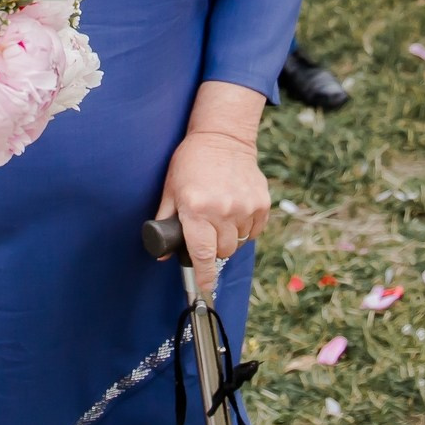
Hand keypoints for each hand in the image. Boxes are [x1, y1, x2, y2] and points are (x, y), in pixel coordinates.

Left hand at [157, 127, 269, 296]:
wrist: (223, 137)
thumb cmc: (191, 162)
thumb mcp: (171, 189)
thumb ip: (165, 221)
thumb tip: (163, 254)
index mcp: (197, 209)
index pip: (201, 253)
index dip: (203, 275)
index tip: (204, 287)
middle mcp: (223, 210)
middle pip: (222, 251)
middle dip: (212, 248)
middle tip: (206, 231)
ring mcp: (245, 207)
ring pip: (238, 242)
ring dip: (228, 237)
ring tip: (220, 216)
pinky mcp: (261, 203)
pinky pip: (253, 230)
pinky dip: (244, 228)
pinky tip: (234, 210)